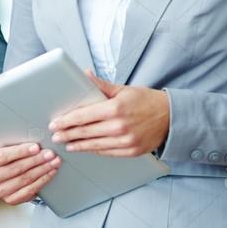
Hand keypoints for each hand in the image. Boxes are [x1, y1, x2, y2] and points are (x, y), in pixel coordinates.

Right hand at [0, 142, 60, 204]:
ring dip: (42, 170)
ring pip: (25, 180)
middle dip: (36, 160)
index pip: (2, 156)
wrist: (5, 170)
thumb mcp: (2, 140)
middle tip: (50, 153)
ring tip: (54, 161)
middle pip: (16, 169)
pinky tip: (50, 172)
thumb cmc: (6, 151)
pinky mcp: (10, 199)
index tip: (36, 146)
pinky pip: (29, 191)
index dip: (20, 152)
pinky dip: (42, 181)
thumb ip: (1, 130)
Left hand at [48, 70, 170, 156]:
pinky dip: (94, 150)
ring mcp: (125, 141)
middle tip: (55, 136)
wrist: (171, 117)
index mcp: (115, 108)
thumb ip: (101, 85)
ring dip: (78, 145)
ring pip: (94, 145)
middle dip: (67, 134)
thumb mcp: (124, 89)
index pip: (83, 116)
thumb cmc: (147, 100)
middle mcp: (119, 127)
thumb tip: (84, 74)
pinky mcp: (131, 152)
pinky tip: (85, 148)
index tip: (55, 123)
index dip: (66, 121)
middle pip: (85, 132)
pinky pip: (106, 152)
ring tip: (67, 144)